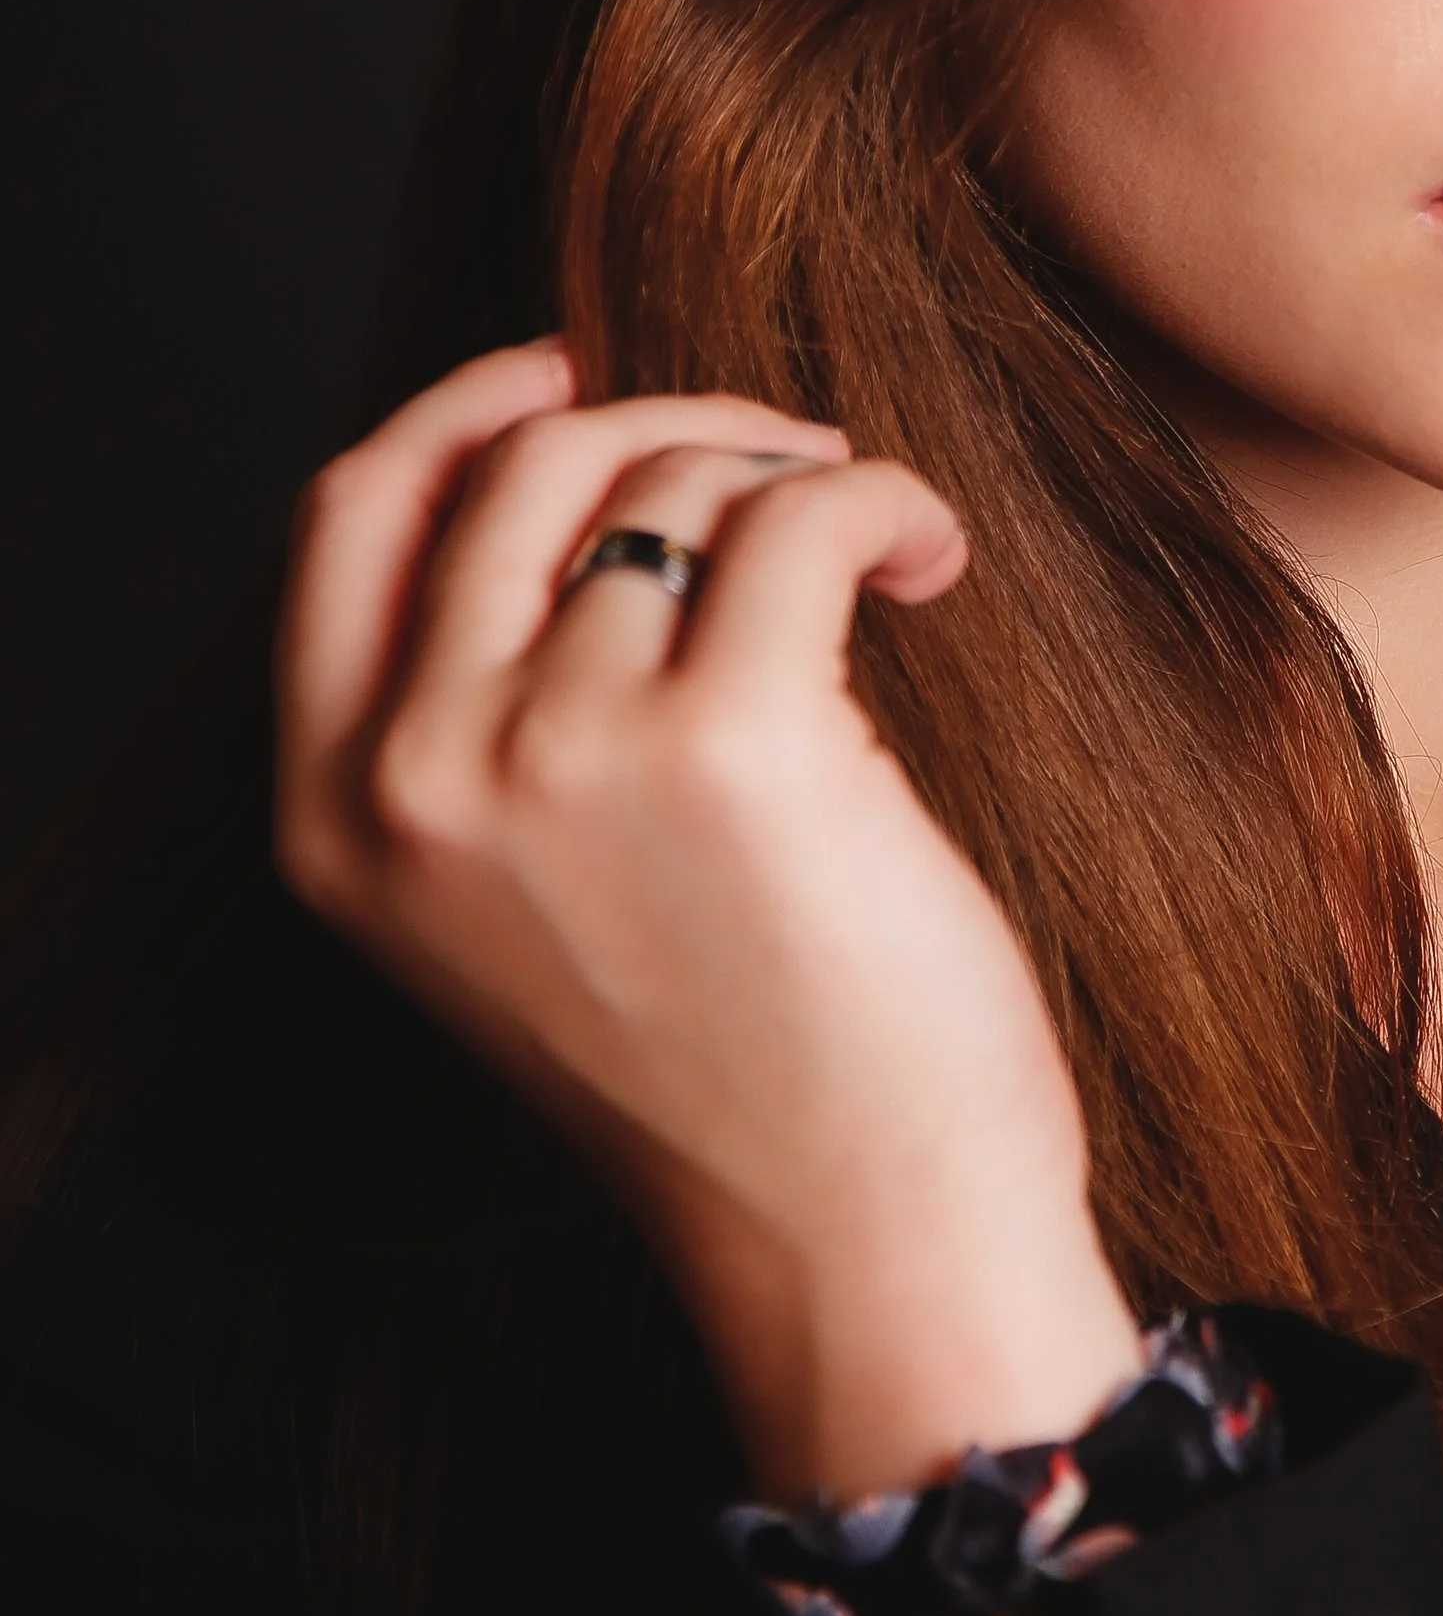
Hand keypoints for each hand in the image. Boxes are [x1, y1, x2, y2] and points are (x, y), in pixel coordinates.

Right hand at [275, 342, 1140, 1500]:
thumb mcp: (525, 907)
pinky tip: (931, 560)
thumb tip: (571, 478)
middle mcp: (421, 783)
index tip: (578, 372)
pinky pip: (803, 515)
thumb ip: (488, 727)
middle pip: (515, 467)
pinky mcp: (734, 742)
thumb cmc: (737, 1075)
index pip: (348, 519)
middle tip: (789, 463)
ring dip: (799, 476)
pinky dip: (884, 501)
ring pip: (673, 481)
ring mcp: (563, 758)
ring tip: (881, 546)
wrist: (860, 1243)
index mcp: (338, 823)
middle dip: (667, 420)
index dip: (465, 409)